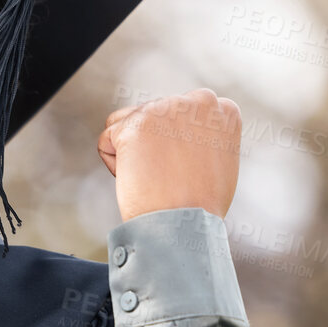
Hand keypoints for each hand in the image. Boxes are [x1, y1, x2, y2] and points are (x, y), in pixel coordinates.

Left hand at [97, 89, 240, 221]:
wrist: (184, 225)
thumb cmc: (200, 206)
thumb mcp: (218, 160)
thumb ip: (202, 135)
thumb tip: (181, 130)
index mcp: (221, 109)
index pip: (180, 112)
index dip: (176, 144)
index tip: (187, 168)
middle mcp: (196, 101)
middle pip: (151, 114)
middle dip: (152, 145)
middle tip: (170, 177)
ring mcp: (165, 109)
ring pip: (125, 123)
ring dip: (131, 151)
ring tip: (156, 177)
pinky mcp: (135, 124)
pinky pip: (107, 141)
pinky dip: (115, 165)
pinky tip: (140, 179)